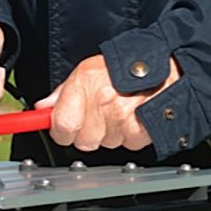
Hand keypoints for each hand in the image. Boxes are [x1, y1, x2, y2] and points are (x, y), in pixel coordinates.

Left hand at [35, 55, 181, 151]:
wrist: (166, 68)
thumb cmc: (127, 67)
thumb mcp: (88, 69)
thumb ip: (63, 91)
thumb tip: (44, 107)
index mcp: (85, 84)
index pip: (61, 126)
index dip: (61, 130)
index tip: (62, 127)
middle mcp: (103, 102)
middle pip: (82, 140)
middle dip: (87, 131)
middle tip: (98, 114)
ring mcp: (122, 119)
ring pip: (104, 143)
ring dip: (110, 132)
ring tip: (119, 109)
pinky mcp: (139, 132)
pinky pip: (126, 144)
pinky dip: (128, 134)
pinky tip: (133, 116)